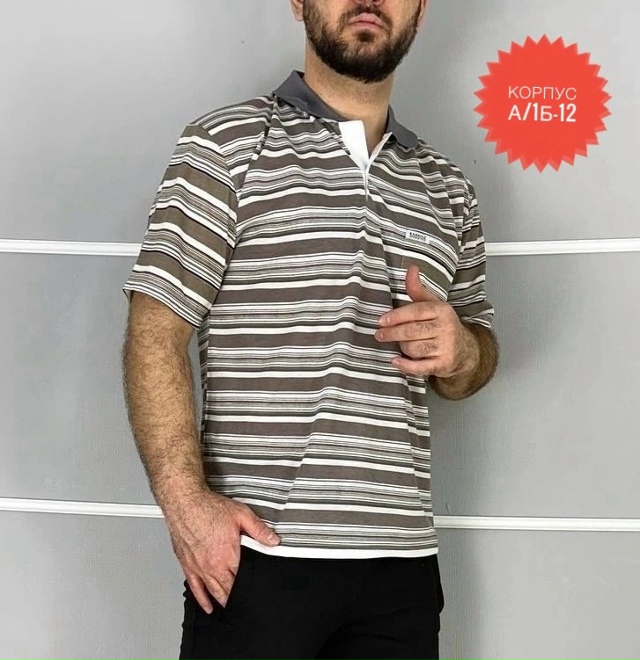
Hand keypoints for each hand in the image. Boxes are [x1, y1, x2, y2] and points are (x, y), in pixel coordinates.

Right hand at [165, 489, 279, 613]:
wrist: (185, 503)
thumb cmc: (209, 507)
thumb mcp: (241, 514)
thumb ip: (258, 529)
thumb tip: (273, 541)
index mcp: (228, 555)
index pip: (244, 578)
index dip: (252, 583)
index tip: (258, 588)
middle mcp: (213, 565)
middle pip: (229, 589)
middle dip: (239, 596)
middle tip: (248, 600)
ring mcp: (199, 568)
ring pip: (214, 591)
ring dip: (224, 600)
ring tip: (232, 606)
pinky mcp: (188, 566)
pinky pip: (196, 588)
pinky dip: (203, 600)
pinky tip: (208, 606)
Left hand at [375, 265, 478, 377]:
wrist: (465, 350)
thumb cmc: (442, 324)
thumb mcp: (432, 305)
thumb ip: (417, 289)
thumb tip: (411, 268)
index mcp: (442, 310)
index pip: (416, 311)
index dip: (396, 316)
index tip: (381, 321)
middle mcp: (446, 328)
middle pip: (412, 331)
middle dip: (392, 333)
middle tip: (379, 335)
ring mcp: (446, 348)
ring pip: (414, 349)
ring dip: (401, 348)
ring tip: (397, 345)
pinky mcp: (444, 365)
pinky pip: (420, 367)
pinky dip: (406, 366)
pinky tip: (395, 361)